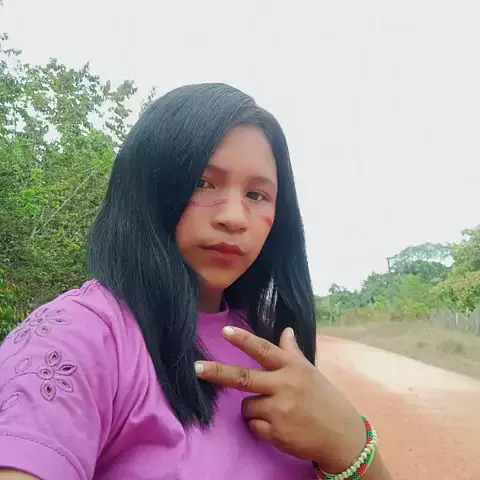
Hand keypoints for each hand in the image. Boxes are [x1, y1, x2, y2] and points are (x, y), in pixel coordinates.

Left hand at [194, 326, 366, 472]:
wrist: (342, 435)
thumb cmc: (324, 398)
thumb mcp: (310, 371)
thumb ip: (292, 352)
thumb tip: (286, 330)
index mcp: (292, 367)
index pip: (263, 349)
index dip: (243, 339)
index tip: (225, 331)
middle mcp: (285, 385)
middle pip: (243, 378)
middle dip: (217, 372)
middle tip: (196, 368)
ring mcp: (280, 410)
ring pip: (246, 406)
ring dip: (253, 409)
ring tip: (275, 411)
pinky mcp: (276, 433)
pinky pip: (252, 427)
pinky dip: (258, 427)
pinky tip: (277, 426)